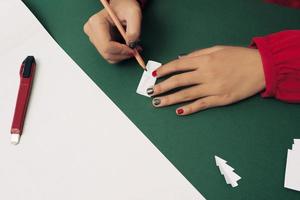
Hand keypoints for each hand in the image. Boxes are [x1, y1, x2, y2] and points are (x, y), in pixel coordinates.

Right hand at [83, 0, 141, 63]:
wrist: (122, 6)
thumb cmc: (126, 8)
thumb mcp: (134, 14)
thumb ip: (135, 29)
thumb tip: (131, 44)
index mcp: (97, 22)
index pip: (106, 46)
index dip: (121, 52)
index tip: (133, 50)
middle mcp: (91, 30)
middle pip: (106, 53)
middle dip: (122, 55)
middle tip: (135, 50)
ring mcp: (93, 37)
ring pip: (108, 56)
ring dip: (122, 55)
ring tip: (132, 47)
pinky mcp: (97, 42)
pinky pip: (109, 55)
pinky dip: (119, 55)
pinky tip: (126, 47)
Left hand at [148, 46, 265, 115]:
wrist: (261, 68)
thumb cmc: (239, 56)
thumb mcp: (218, 49)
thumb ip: (198, 54)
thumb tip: (181, 59)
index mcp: (205, 60)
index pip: (179, 65)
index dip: (165, 70)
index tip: (155, 74)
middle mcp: (206, 74)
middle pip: (179, 81)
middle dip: (163, 86)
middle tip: (151, 91)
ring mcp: (213, 88)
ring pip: (187, 94)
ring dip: (170, 99)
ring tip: (157, 102)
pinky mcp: (221, 99)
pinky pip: (201, 104)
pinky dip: (189, 108)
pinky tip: (178, 111)